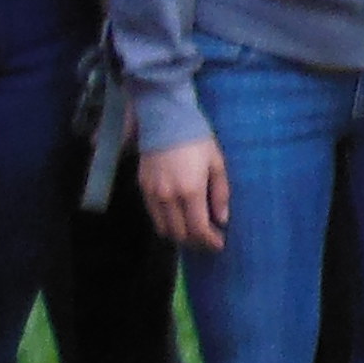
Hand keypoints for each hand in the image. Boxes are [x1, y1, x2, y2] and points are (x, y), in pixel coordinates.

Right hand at [140, 130, 230, 253]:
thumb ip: (220, 194)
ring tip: (193, 231)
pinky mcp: (142, 187)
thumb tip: (222, 220)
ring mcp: (152, 194)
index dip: (209, 242)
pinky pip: (153, 216)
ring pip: (164, 229)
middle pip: (180, 234)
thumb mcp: (216, 163)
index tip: (219, 244)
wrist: (165, 118)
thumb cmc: (197, 139)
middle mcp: (169, 197)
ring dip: (180, 235)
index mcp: (190, 191)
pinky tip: (177, 217)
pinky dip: (166, 223)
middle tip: (208, 239)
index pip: (198, 229)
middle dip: (196, 242)